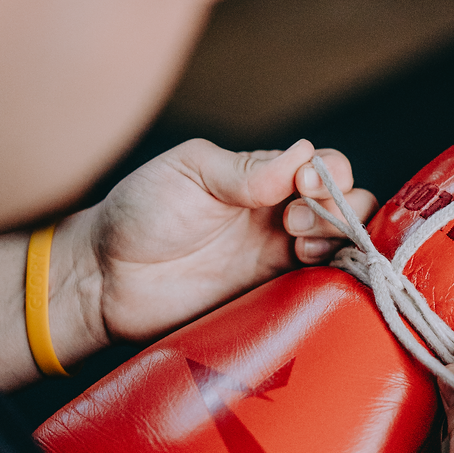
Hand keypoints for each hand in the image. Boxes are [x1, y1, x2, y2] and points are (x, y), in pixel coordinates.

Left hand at [58, 136, 374, 351]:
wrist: (104, 280)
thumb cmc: (137, 215)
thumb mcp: (188, 173)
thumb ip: (245, 169)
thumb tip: (304, 153)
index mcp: (262, 177)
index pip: (325, 165)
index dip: (329, 173)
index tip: (302, 185)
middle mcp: (278, 215)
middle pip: (349, 206)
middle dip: (340, 209)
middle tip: (293, 222)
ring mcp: (277, 258)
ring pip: (344, 246)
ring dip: (340, 241)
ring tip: (299, 246)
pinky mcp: (272, 299)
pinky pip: (322, 288)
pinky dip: (333, 279)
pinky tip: (309, 273)